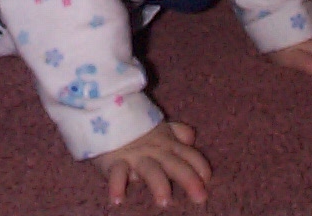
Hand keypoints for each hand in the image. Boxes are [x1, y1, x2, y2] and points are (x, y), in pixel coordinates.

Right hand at [91, 121, 211, 206]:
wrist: (105, 110)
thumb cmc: (136, 125)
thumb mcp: (158, 126)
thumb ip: (176, 132)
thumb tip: (191, 137)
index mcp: (168, 143)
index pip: (189, 155)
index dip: (200, 167)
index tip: (207, 180)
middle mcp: (155, 151)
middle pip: (175, 165)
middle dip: (188, 180)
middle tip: (200, 197)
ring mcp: (135, 157)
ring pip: (150, 170)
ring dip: (158, 184)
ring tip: (164, 201)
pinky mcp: (115, 162)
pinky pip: (116, 174)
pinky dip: (116, 185)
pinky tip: (118, 199)